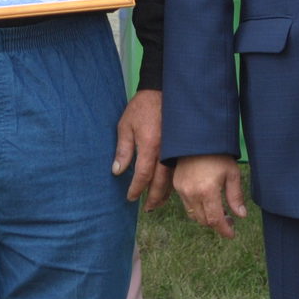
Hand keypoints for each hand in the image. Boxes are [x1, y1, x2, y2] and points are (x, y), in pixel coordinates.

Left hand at [112, 89, 170, 209]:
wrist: (162, 90)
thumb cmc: (141, 108)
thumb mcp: (125, 125)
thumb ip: (123, 150)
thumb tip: (117, 172)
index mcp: (150, 145)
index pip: (143, 175)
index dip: (136, 189)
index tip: (130, 197)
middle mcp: (165, 150)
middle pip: (161, 181)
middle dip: (153, 197)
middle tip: (147, 208)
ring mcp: (176, 149)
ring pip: (172, 178)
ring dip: (165, 192)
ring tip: (158, 203)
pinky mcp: (181, 147)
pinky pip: (178, 169)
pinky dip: (173, 181)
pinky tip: (170, 186)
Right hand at [174, 154, 246, 238]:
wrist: (197, 138)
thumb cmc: (218, 155)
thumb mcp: (232, 173)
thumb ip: (235, 197)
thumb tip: (241, 216)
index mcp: (207, 191)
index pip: (215, 220)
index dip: (224, 230)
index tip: (232, 234)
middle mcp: (192, 193)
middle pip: (204, 220)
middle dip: (216, 223)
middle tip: (228, 218)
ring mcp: (182, 190)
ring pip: (194, 215)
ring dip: (206, 217)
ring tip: (218, 208)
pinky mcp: (176, 185)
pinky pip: (186, 205)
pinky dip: (197, 208)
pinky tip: (206, 200)